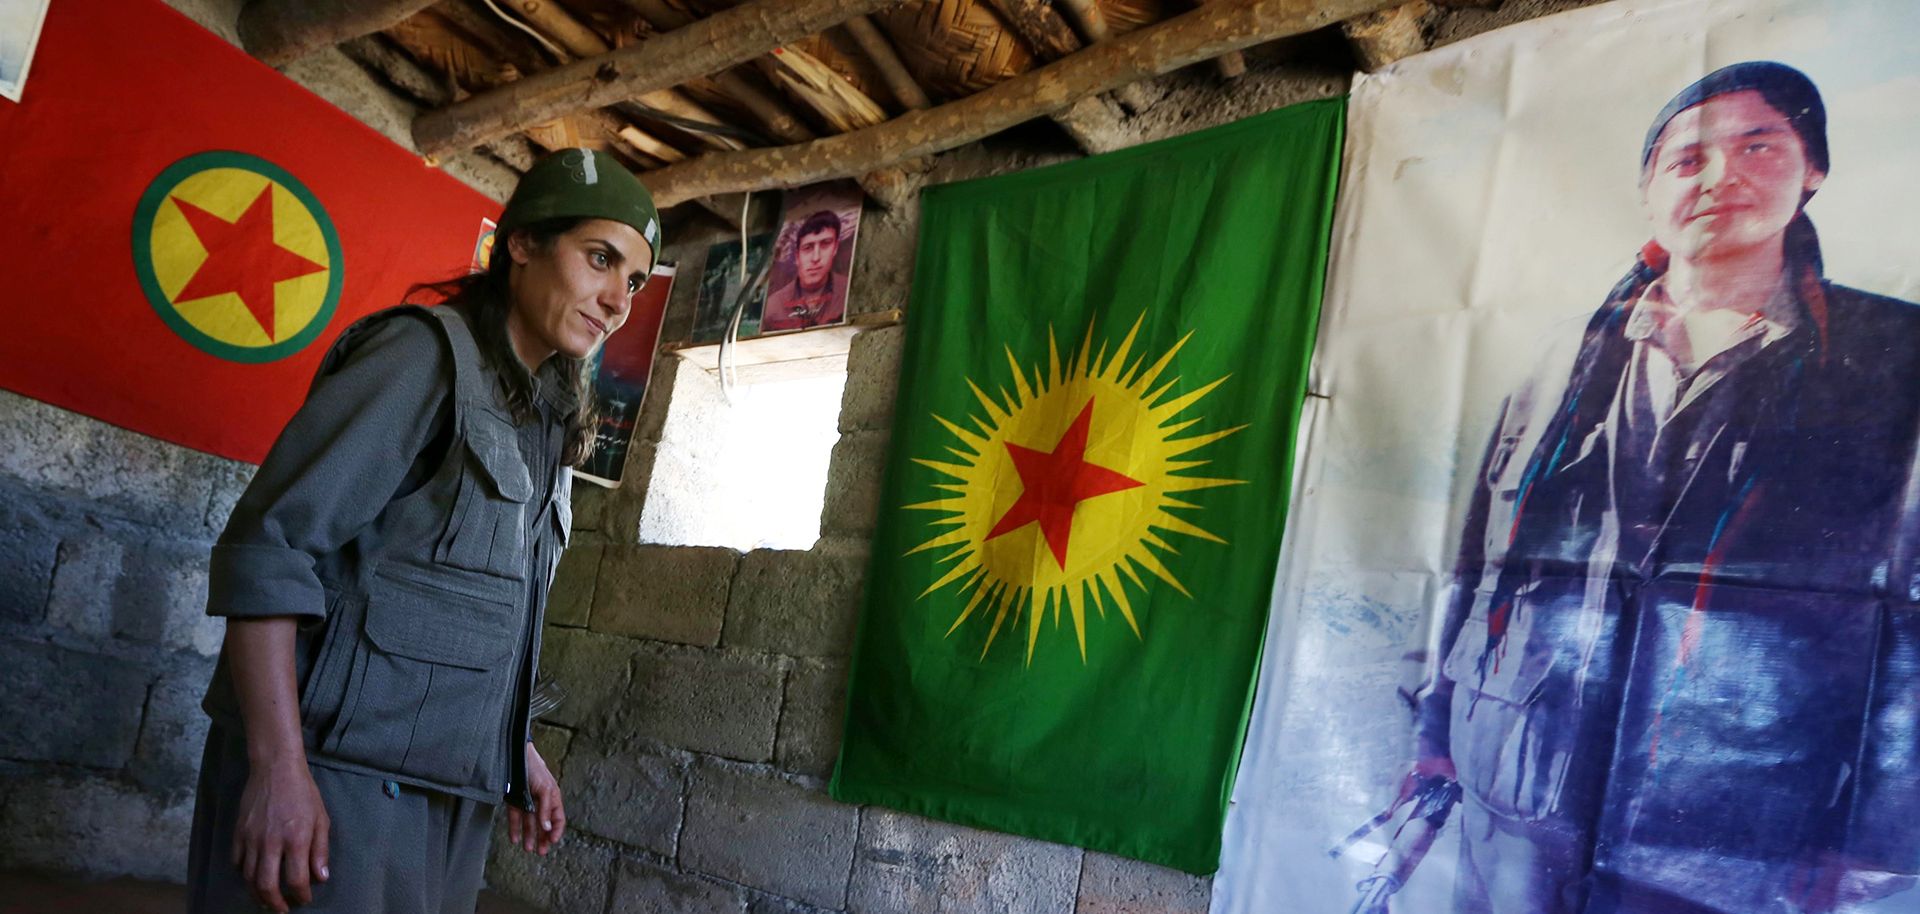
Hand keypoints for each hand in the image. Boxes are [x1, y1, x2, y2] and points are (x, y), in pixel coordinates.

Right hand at [231, 755, 329, 911]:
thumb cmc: (303, 793)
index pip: (296, 880)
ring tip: (266, 900)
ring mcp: (251, 838)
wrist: (275, 769)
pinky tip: (252, 877)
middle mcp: (271, 842)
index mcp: (296, 839)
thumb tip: (321, 877)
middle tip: (282, 909)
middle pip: (266, 885)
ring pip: (248, 878)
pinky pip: (236, 862)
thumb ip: (320, 850)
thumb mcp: (321, 819)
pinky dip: (243, 874)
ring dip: (257, 894)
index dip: (301, 895)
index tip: (304, 900)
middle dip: (274, 903)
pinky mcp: (238, 833)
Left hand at [507, 742, 565, 854]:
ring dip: (529, 836)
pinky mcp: (514, 801)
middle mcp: (540, 802)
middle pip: (544, 825)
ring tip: (527, 849)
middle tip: (541, 852)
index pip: (558, 819)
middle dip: (543, 838)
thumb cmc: (535, 769)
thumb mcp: (545, 789)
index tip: (552, 841)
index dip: (556, 831)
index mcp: (552, 798)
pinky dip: (515, 829)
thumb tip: (547, 828)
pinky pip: (515, 818)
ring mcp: (527, 802)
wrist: (515, 756)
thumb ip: (546, 809)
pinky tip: (515, 838)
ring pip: (529, 823)